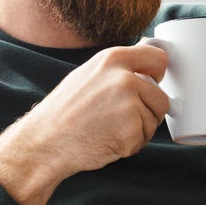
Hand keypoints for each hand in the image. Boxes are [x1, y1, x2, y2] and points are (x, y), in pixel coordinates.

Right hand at [0, 43, 169, 204]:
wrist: (44, 142)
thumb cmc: (63, 112)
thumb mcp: (88, 75)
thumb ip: (117, 69)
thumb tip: (146, 63)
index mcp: (112, 59)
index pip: (158, 58)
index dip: (158, 75)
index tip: (152, 83)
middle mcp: (123, 78)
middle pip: (161, 97)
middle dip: (148, 111)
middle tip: (119, 118)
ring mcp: (129, 104)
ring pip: (154, 120)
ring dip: (139, 130)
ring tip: (109, 129)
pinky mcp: (131, 130)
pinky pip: (144, 139)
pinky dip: (129, 145)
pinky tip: (107, 141)